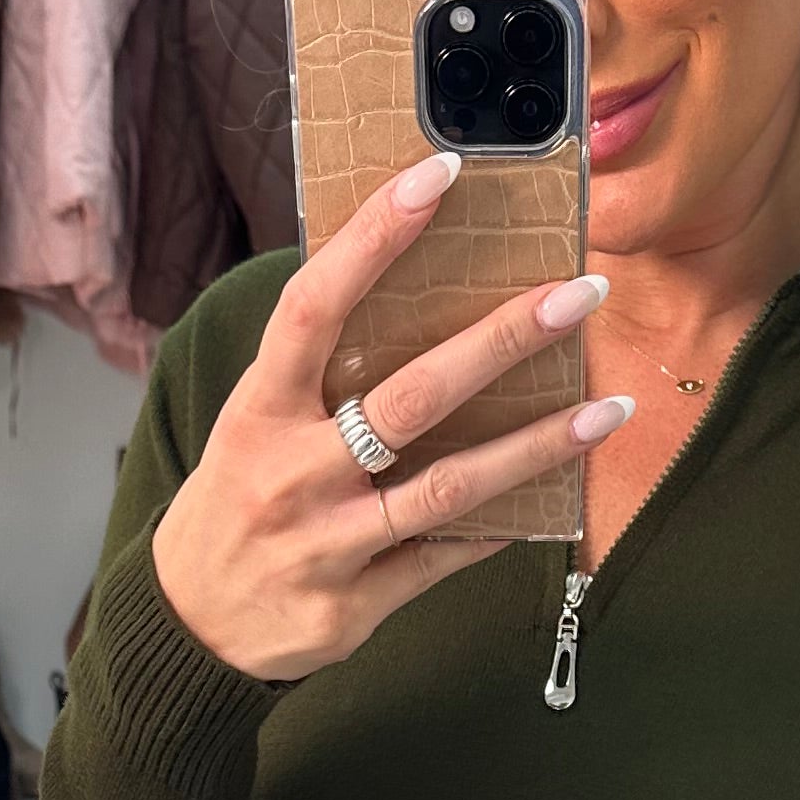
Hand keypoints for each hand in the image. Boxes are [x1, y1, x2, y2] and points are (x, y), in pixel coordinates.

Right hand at [151, 148, 632, 683]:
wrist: (190, 625)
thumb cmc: (238, 499)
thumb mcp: (253, 424)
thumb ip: (318, 371)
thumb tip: (408, 286)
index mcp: (260, 409)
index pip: (315, 306)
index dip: (374, 237)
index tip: (439, 174)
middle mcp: (292, 473)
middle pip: (411, 396)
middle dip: (502, 340)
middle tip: (579, 296)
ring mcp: (326, 543)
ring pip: (448, 488)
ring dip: (538, 446)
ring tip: (609, 410)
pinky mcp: (354, 605)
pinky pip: (444, 557)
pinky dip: (498, 525)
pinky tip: (552, 495)